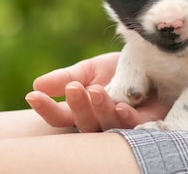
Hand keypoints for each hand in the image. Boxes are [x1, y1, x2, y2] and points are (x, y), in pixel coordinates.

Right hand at [25, 52, 169, 131]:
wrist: (156, 61)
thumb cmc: (121, 70)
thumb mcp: (90, 70)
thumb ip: (66, 77)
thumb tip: (36, 85)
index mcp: (84, 110)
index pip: (60, 116)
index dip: (45, 109)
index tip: (32, 96)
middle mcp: (100, 121)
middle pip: (82, 124)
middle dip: (77, 106)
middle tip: (73, 87)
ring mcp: (123, 125)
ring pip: (106, 125)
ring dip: (99, 108)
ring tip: (97, 90)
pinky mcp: (147, 123)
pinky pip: (135, 126)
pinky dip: (126, 116)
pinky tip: (122, 106)